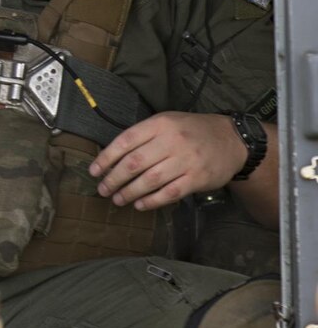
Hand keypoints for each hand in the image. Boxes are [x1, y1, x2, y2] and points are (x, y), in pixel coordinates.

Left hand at [88, 111, 248, 211]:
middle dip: (114, 179)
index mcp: (160, 124)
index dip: (106, 158)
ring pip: (149, 180)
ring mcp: (186, 161)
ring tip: (117, 199)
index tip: (94, 171)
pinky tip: (139, 205)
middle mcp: (172, 141)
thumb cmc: (191, 131)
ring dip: (129, 192)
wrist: (232, 140)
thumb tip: (112, 157)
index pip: (125, 141)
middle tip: (103, 189)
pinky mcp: (198, 178)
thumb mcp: (167, 122)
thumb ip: (143, 136)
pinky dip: (152, 201)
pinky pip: (169, 193)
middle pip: (134, 163)